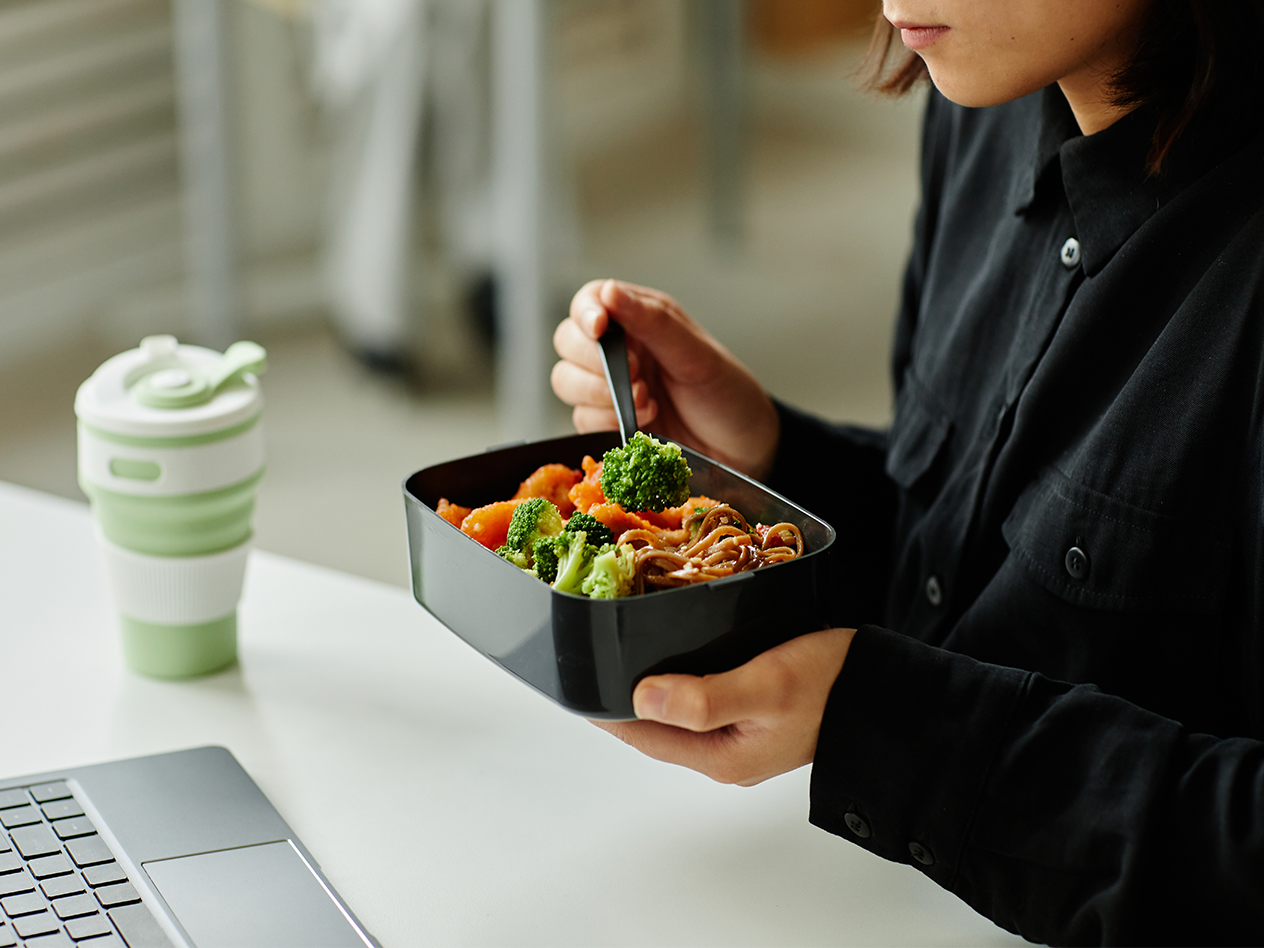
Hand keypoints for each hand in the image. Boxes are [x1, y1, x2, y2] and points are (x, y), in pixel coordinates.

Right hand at [551, 279, 780, 479]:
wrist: (744, 449)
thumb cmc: (727, 393)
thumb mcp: (696, 354)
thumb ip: (652, 323)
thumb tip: (610, 293)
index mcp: (641, 319)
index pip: (590, 301)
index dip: (585, 312)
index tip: (599, 328)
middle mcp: (621, 349)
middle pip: (568, 342)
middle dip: (594, 362)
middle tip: (636, 374)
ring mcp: (612, 386)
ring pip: (566, 381)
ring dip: (600, 395)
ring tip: (646, 401)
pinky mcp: (609, 421)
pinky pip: (581, 417)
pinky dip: (607, 421)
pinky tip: (645, 421)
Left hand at [592, 628, 855, 785]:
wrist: (885, 692)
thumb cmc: (832, 686)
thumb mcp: (765, 686)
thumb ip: (703, 696)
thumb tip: (640, 695)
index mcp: (719, 756)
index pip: (639, 734)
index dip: (603, 706)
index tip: (576, 674)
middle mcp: (724, 753)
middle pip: (653, 726)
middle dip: (622, 693)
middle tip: (595, 650)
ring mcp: (739, 737)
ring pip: (676, 713)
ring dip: (650, 683)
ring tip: (623, 648)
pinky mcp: (754, 715)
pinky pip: (700, 699)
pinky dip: (679, 677)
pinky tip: (675, 653)